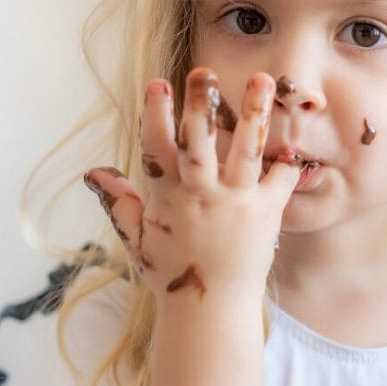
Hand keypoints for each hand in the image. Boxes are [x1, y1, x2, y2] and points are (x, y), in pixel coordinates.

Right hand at [83, 67, 299, 306]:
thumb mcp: (139, 238)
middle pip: (199, 143)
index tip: (158, 83)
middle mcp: (201, 195)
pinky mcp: (265, 215)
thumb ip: (120, 201)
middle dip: (200, 106)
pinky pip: (280, 181)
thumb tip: (93, 172)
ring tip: (262, 79)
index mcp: (168, 197)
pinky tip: (293, 138)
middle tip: (203, 74)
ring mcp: (236, 204)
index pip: (157, 149)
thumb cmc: (172, 273)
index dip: (156, 115)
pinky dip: (287, 162)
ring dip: (253, 113)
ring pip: (245, 150)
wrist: (211, 312)